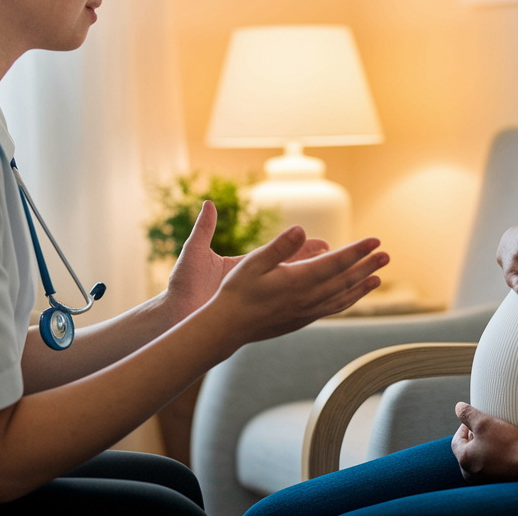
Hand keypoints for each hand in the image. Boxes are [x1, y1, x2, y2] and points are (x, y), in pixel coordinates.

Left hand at [164, 201, 330, 319]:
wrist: (174, 316)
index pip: (280, 252)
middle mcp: (253, 280)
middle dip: (317, 266)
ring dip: (314, 286)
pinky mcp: (250, 314)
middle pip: (292, 270)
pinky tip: (317, 308)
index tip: (323, 243)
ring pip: (291, 291)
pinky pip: (282, 310)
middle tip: (344, 259)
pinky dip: (300, 307)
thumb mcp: (194, 252)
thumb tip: (209, 202)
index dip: (302, 248)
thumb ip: (204, 227)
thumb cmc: (181, 285)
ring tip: (340, 283)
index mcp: (244, 264)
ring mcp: (254, 298)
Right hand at [208, 225, 387, 342]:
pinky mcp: (303, 320)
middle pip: (345, 280)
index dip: (357, 251)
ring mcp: (307, 311)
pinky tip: (353, 295)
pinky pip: (333, 308)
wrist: (228, 327)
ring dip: (362, 285)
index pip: (336, 263)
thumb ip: (280, 246)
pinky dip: (348, 300)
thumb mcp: (254, 262)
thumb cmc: (238, 291)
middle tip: (386, 254)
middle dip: (367, 266)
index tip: (375, 240)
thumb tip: (301, 228)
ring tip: (378, 276)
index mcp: (298, 281)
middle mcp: (308, 298)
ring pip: (342, 297)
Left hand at [451, 402, 517, 481]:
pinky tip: (506, 449)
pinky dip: (495, 456)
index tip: (474, 419)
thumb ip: (467, 414)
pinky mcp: (499, 482)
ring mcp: (486, 480)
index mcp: (464, 460)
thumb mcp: (483, 422)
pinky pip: (492, 466)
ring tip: (496, 437)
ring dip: (485, 447)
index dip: (464, 426)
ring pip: (480, 459)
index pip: (457, 441)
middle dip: (474, 437)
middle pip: (468, 450)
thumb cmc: (506, 444)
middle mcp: (472, 474)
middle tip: (485, 427)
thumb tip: (458, 407)